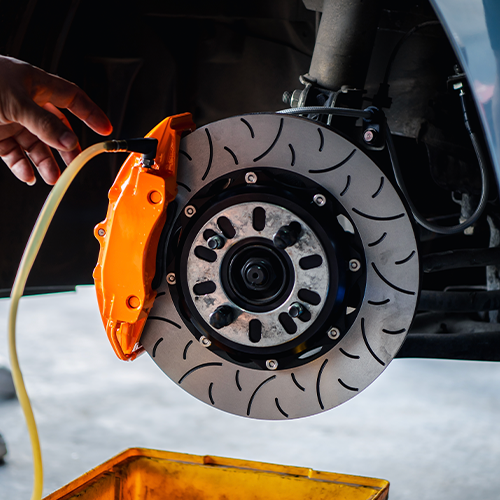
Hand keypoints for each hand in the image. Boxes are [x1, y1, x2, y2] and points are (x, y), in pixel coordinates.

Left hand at [0, 56, 111, 184]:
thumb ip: (44, 125)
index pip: (72, 98)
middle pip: (55, 128)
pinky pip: (15, 155)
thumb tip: (70, 142)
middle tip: (75, 163)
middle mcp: (25, 103)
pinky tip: (29, 176)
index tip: (104, 130)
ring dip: (45, 162)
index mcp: (34, 84)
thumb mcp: (15, 103)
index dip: (90, 113)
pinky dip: (23, 167)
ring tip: (52, 177)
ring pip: (36, 145)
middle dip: (66, 147)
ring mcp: (11, 120)